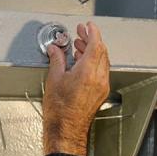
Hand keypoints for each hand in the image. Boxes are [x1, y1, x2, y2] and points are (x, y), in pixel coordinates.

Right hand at [43, 22, 110, 155]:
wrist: (66, 130)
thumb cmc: (60, 110)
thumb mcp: (54, 79)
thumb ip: (57, 60)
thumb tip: (56, 50)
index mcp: (88, 72)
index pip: (96, 45)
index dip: (92, 32)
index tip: (88, 26)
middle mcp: (98, 78)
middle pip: (101, 52)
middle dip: (91, 40)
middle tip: (81, 33)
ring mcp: (101, 86)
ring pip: (102, 61)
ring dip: (92, 51)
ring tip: (79, 46)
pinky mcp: (100, 93)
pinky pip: (100, 71)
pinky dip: (93, 63)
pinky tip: (81, 63)